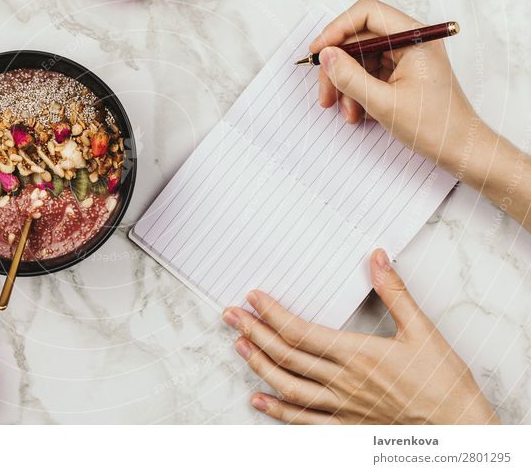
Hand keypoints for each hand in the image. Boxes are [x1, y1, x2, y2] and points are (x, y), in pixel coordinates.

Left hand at [222, 249, 498, 424]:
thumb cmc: (443, 383)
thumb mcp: (423, 331)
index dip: (271, 314)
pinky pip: (303, 421)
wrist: (461, 432)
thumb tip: (377, 257)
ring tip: (239, 345)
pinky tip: (258, 399)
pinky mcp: (346, 427)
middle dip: (254, 332)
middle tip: (230, 315)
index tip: (252, 298)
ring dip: (258, 365)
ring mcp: (341, 408)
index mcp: (358, 354)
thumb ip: (395, 293)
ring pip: (288, 386)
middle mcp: (343, 382)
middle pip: (286, 355)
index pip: (301, 331)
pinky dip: (277, 410)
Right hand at [310, 0, 481, 172]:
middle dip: (338, 67)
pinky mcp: (402, 74)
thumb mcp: (384, 103)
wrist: (459, 149)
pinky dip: (358, 93)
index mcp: (414, 38)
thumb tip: (326, 55)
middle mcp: (411, 42)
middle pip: (359, 40)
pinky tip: (358, 112)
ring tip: (347, 112)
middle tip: (326, 93)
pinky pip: (369, 74)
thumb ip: (350, 76)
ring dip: (346, 86)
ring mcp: (406, 58)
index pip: (367, 14)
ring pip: (360, 60)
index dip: (337, 29)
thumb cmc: (435, 126)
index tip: (318, 51)